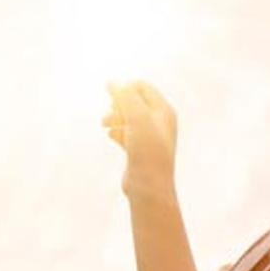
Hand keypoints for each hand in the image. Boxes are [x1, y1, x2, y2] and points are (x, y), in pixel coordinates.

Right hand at [103, 80, 177, 200]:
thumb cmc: (147, 151)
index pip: (142, 87)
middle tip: (109, 114)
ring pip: (127, 118)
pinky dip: (117, 131)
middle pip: (133, 101)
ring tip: (105, 124)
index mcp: (164, 111)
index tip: (112, 100)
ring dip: (114, 117)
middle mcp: (160, 123)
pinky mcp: (140, 151)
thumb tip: (112, 83)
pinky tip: (111, 135)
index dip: (124, 89)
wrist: (149, 187)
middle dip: (118, 104)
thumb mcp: (137, 117)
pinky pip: (125, 133)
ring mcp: (150, 137)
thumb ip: (125, 97)